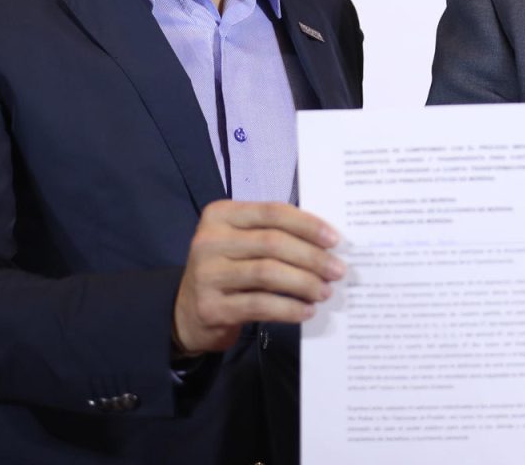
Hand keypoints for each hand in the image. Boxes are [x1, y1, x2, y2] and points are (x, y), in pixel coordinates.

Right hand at [172, 200, 344, 356]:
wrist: (186, 312)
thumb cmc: (228, 269)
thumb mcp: (243, 243)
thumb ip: (275, 234)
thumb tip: (327, 243)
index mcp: (220, 215)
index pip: (272, 212)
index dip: (307, 224)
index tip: (335, 239)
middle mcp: (209, 241)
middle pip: (273, 243)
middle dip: (312, 257)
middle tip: (338, 270)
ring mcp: (206, 275)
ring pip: (268, 273)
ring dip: (304, 283)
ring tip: (325, 291)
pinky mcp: (210, 307)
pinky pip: (259, 305)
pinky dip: (289, 308)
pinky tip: (306, 310)